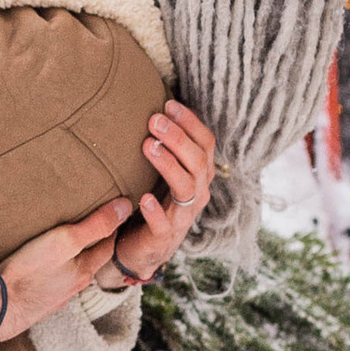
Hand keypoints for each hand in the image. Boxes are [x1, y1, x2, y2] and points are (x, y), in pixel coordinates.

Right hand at [0, 198, 130, 342]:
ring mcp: (55, 296)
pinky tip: (41, 265)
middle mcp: (74, 286)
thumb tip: (125, 207)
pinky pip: (50, 282)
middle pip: (89, 260)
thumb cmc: (29, 272)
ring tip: (64, 242)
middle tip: (90, 223)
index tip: (115, 212)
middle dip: (92, 243)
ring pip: (70, 273)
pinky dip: (51, 271)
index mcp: (84, 272)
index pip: (107, 245)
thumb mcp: (65, 241)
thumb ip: (95, 225)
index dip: (113, 227)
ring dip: (71, 259)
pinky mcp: (35, 301)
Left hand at [106, 102, 215, 284]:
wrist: (145, 246)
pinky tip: (144, 199)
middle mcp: (198, 192)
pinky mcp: (165, 235)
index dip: (190, 123)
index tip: (168, 104)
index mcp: (200, 173)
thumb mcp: (165, 168)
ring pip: (186, 187)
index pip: (206, 143)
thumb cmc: (156, 197)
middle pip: (198, 161)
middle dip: (178, 138)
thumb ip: (167, 143)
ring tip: (148, 146)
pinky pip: (164, 224)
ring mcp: (183, 215)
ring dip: (168, 165)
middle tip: (154, 120)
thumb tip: (160, 104)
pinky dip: (156, 211)